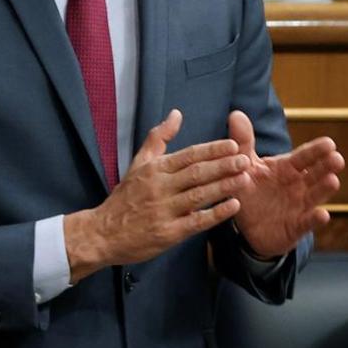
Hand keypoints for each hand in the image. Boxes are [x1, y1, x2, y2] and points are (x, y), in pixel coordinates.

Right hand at [64, 110, 251, 282]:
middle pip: (196, 173)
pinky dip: (215, 214)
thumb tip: (177, 113)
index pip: (188, 155)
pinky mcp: (168, 233)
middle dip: (223, 165)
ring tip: (245, 178)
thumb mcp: (139, 164)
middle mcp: (160, 188)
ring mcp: (164, 211)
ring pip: (198, 195)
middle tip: (246, 160)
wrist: (102, 234)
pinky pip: (196, 222)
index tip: (233, 145)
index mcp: (155, 169)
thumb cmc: (125, 197)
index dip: (212, 150)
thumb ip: (159, 138)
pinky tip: (233, 205)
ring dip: (224, 186)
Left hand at [227, 110, 343, 258]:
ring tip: (333, 181)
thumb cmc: (251, 191)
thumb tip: (235, 113)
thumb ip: (243, 142)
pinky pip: (307, 222)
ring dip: (325, 189)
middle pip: (316, 173)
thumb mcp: (245, 166)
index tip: (329, 143)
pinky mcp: (297, 226)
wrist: (246, 228)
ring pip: (316, 195)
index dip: (316, 150)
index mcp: (288, 168)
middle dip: (327, 166)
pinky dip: (316, 219)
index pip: (304, 157)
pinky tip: (323, 215)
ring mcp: (300, 206)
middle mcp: (299, 185)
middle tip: (337, 159)